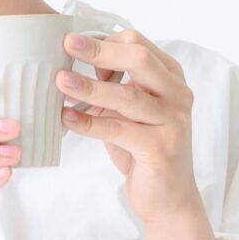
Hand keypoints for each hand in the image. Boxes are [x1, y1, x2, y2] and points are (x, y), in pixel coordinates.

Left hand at [57, 28, 202, 223]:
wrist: (168, 198)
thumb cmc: (144, 150)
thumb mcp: (129, 111)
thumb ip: (112, 87)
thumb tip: (71, 62)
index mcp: (172, 79)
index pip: (139, 44)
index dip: (105, 41)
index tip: (75, 46)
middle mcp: (178, 95)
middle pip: (139, 59)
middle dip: (100, 50)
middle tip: (68, 45)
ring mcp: (174, 122)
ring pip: (127, 96)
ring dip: (89, 87)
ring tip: (60, 82)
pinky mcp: (162, 148)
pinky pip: (118, 129)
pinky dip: (89, 123)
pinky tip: (66, 118)